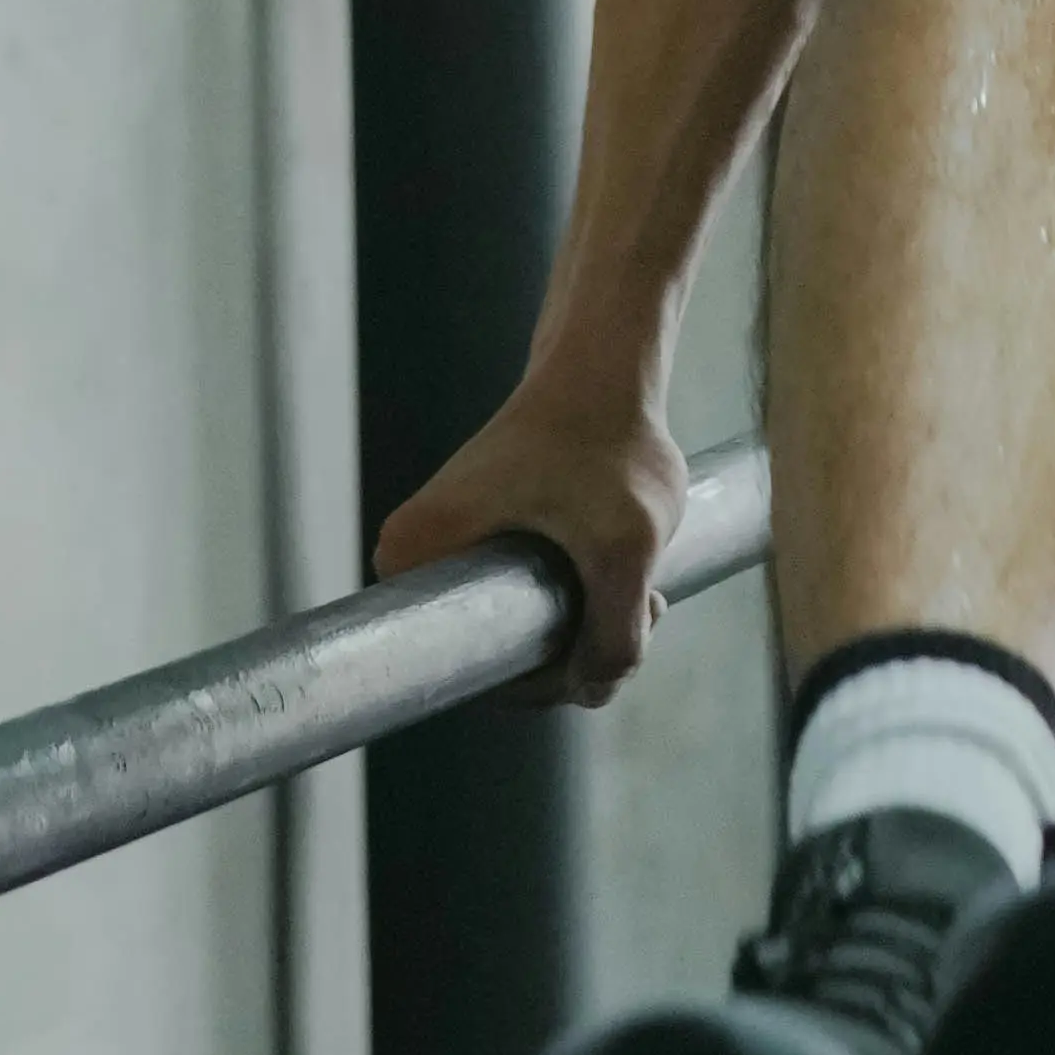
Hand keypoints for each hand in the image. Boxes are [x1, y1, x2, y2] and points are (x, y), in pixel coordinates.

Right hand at [373, 365, 689, 705]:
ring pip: (525, 634)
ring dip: (592, 627)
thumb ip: (616, 639)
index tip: (601, 633)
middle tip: (642, 605)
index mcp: (410, 562)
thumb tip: (592, 689)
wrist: (604, 366)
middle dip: (578, 649)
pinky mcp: (482, 544)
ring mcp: (448, 554)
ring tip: (644, 584)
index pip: (475, 672)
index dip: (549, 677)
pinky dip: (584, 602)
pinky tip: (630, 571)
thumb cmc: (606, 441)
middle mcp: (412, 563)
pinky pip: (529, 605)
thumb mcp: (627, 548)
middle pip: (500, 658)